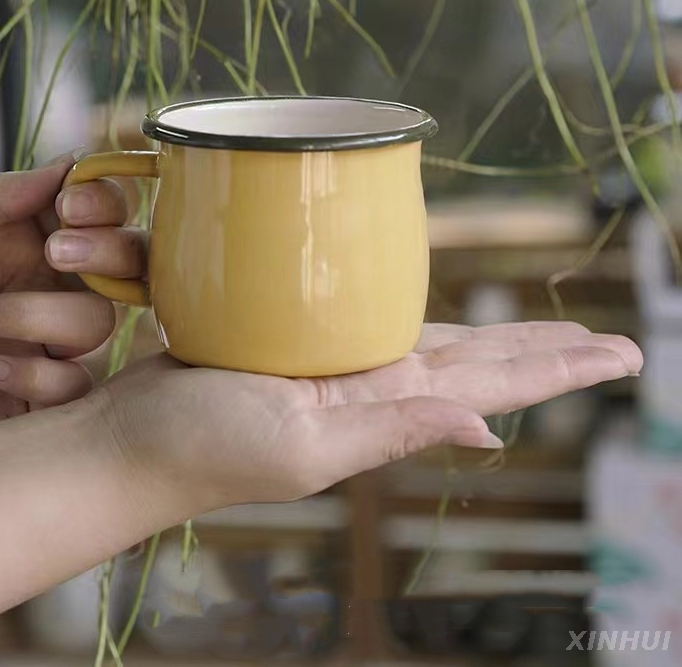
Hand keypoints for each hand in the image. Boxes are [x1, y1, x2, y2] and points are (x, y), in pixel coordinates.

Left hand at [0, 152, 145, 464]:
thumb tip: (71, 163)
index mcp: (22, 235)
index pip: (100, 213)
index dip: (104, 205)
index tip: (69, 207)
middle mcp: (40, 285)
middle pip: (124, 268)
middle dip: (106, 254)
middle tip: (56, 250)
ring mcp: (35, 343)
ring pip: (97, 326)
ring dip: (42, 317)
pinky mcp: (21, 399)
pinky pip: (71, 389)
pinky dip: (36, 375)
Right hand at [81, 322, 640, 512]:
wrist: (132, 438)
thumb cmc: (205, 447)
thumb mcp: (304, 446)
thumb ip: (390, 433)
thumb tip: (492, 429)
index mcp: (382, 408)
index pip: (493, 382)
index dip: (558, 368)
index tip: (623, 355)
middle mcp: (370, 385)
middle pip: (479, 358)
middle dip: (542, 349)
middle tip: (607, 342)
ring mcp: (333, 362)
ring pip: (432, 336)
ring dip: (491, 333)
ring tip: (540, 327)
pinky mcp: (292, 336)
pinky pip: (368, 315)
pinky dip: (407, 307)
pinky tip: (422, 306)